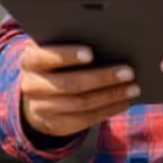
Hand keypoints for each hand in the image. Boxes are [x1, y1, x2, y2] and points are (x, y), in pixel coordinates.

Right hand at [18, 41, 139, 137]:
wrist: (38, 93)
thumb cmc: (56, 60)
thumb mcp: (55, 47)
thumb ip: (71, 40)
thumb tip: (108, 36)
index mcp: (30, 60)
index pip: (45, 57)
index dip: (67, 55)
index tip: (91, 53)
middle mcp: (31, 86)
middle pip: (69, 84)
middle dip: (102, 78)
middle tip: (128, 71)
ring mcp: (41, 109)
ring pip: (80, 104)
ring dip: (110, 96)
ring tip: (133, 87)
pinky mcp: (56, 125)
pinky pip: (85, 120)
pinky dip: (108, 109)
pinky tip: (124, 101)